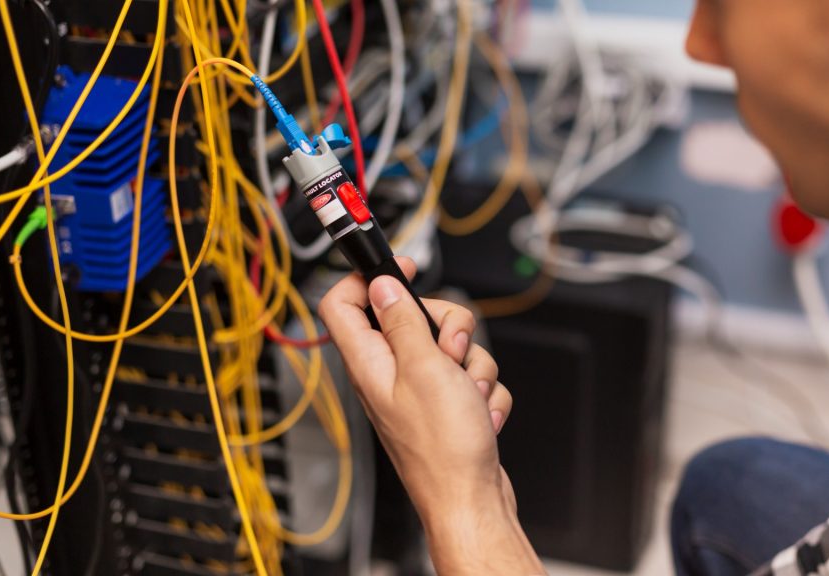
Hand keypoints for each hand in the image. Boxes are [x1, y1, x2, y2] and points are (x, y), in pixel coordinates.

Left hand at [319, 258, 542, 574]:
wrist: (471, 500)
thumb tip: (382, 285)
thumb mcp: (424, 369)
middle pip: (414, 318)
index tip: (403, 269)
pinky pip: (471, 375)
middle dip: (448, 327)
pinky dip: (483, 392)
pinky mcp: (448, 406)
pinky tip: (479, 415)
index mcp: (370, 362)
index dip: (369, 277)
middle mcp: (390, 374)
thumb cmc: (443, 449)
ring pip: (452, 346)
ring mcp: (420, 391)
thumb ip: (402, 322)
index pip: (345, 303)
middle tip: (450, 351)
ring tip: (468, 395)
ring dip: (473, 365)